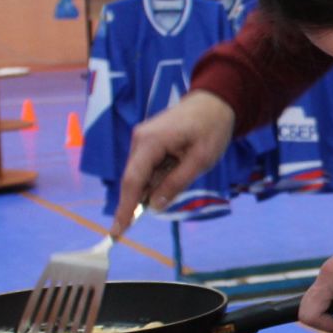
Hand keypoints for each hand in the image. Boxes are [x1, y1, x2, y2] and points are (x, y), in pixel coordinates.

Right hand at [112, 90, 234, 235]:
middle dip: (140, 200)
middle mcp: (140, 140)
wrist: (215, 101)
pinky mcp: (148, 142)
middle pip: (134, 179)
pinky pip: (148, 167)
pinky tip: (179, 166)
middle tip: (153, 212)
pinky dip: (158, 177)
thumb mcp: (201, 160)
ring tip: (185, 168)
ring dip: (156, 185)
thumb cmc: (212, 128)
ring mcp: (142, 140)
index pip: (133, 180)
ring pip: (141, 174)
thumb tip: (154, 206)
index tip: (117, 231)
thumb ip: (177, 183)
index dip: (125, 208)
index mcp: (151, 141)